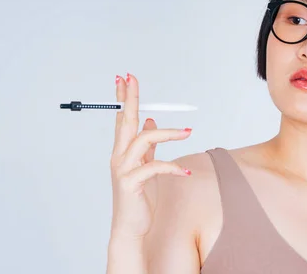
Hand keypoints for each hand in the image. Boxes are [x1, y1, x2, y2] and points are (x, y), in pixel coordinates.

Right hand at [109, 73, 191, 239]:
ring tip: (187, 132)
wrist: (130, 228)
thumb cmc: (138, 198)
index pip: (121, 119)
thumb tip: (149, 121)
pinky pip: (154, 167)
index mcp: (122, 152)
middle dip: (129, 99)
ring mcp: (123, 170)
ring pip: (143, 140)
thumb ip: (147, 147)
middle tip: (132, 79)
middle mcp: (119, 157)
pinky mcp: (131, 184)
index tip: (124, 79)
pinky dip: (171, 166)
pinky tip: (184, 171)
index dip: (122, 99)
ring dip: (167, 132)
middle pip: (125, 121)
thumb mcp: (144, 167)